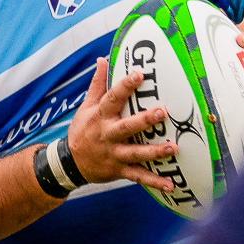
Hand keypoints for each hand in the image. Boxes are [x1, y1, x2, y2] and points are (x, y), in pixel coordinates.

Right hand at [66, 59, 177, 191]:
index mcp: (100, 116)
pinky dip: (154, 182)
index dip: (125, 86)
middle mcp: (107, 135)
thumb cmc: (82, 131)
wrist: (69, 163)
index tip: (139, 75)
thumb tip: (102, 59)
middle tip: (162, 113)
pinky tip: (170, 185)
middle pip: (127, 127)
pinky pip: (138, 176)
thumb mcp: (85, 107)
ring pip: (135, 153)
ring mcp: (113, 154)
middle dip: (144, 120)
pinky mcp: (118, 170)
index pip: (112, 98)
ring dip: (154, 152)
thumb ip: (97, 84)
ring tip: (173, 148)